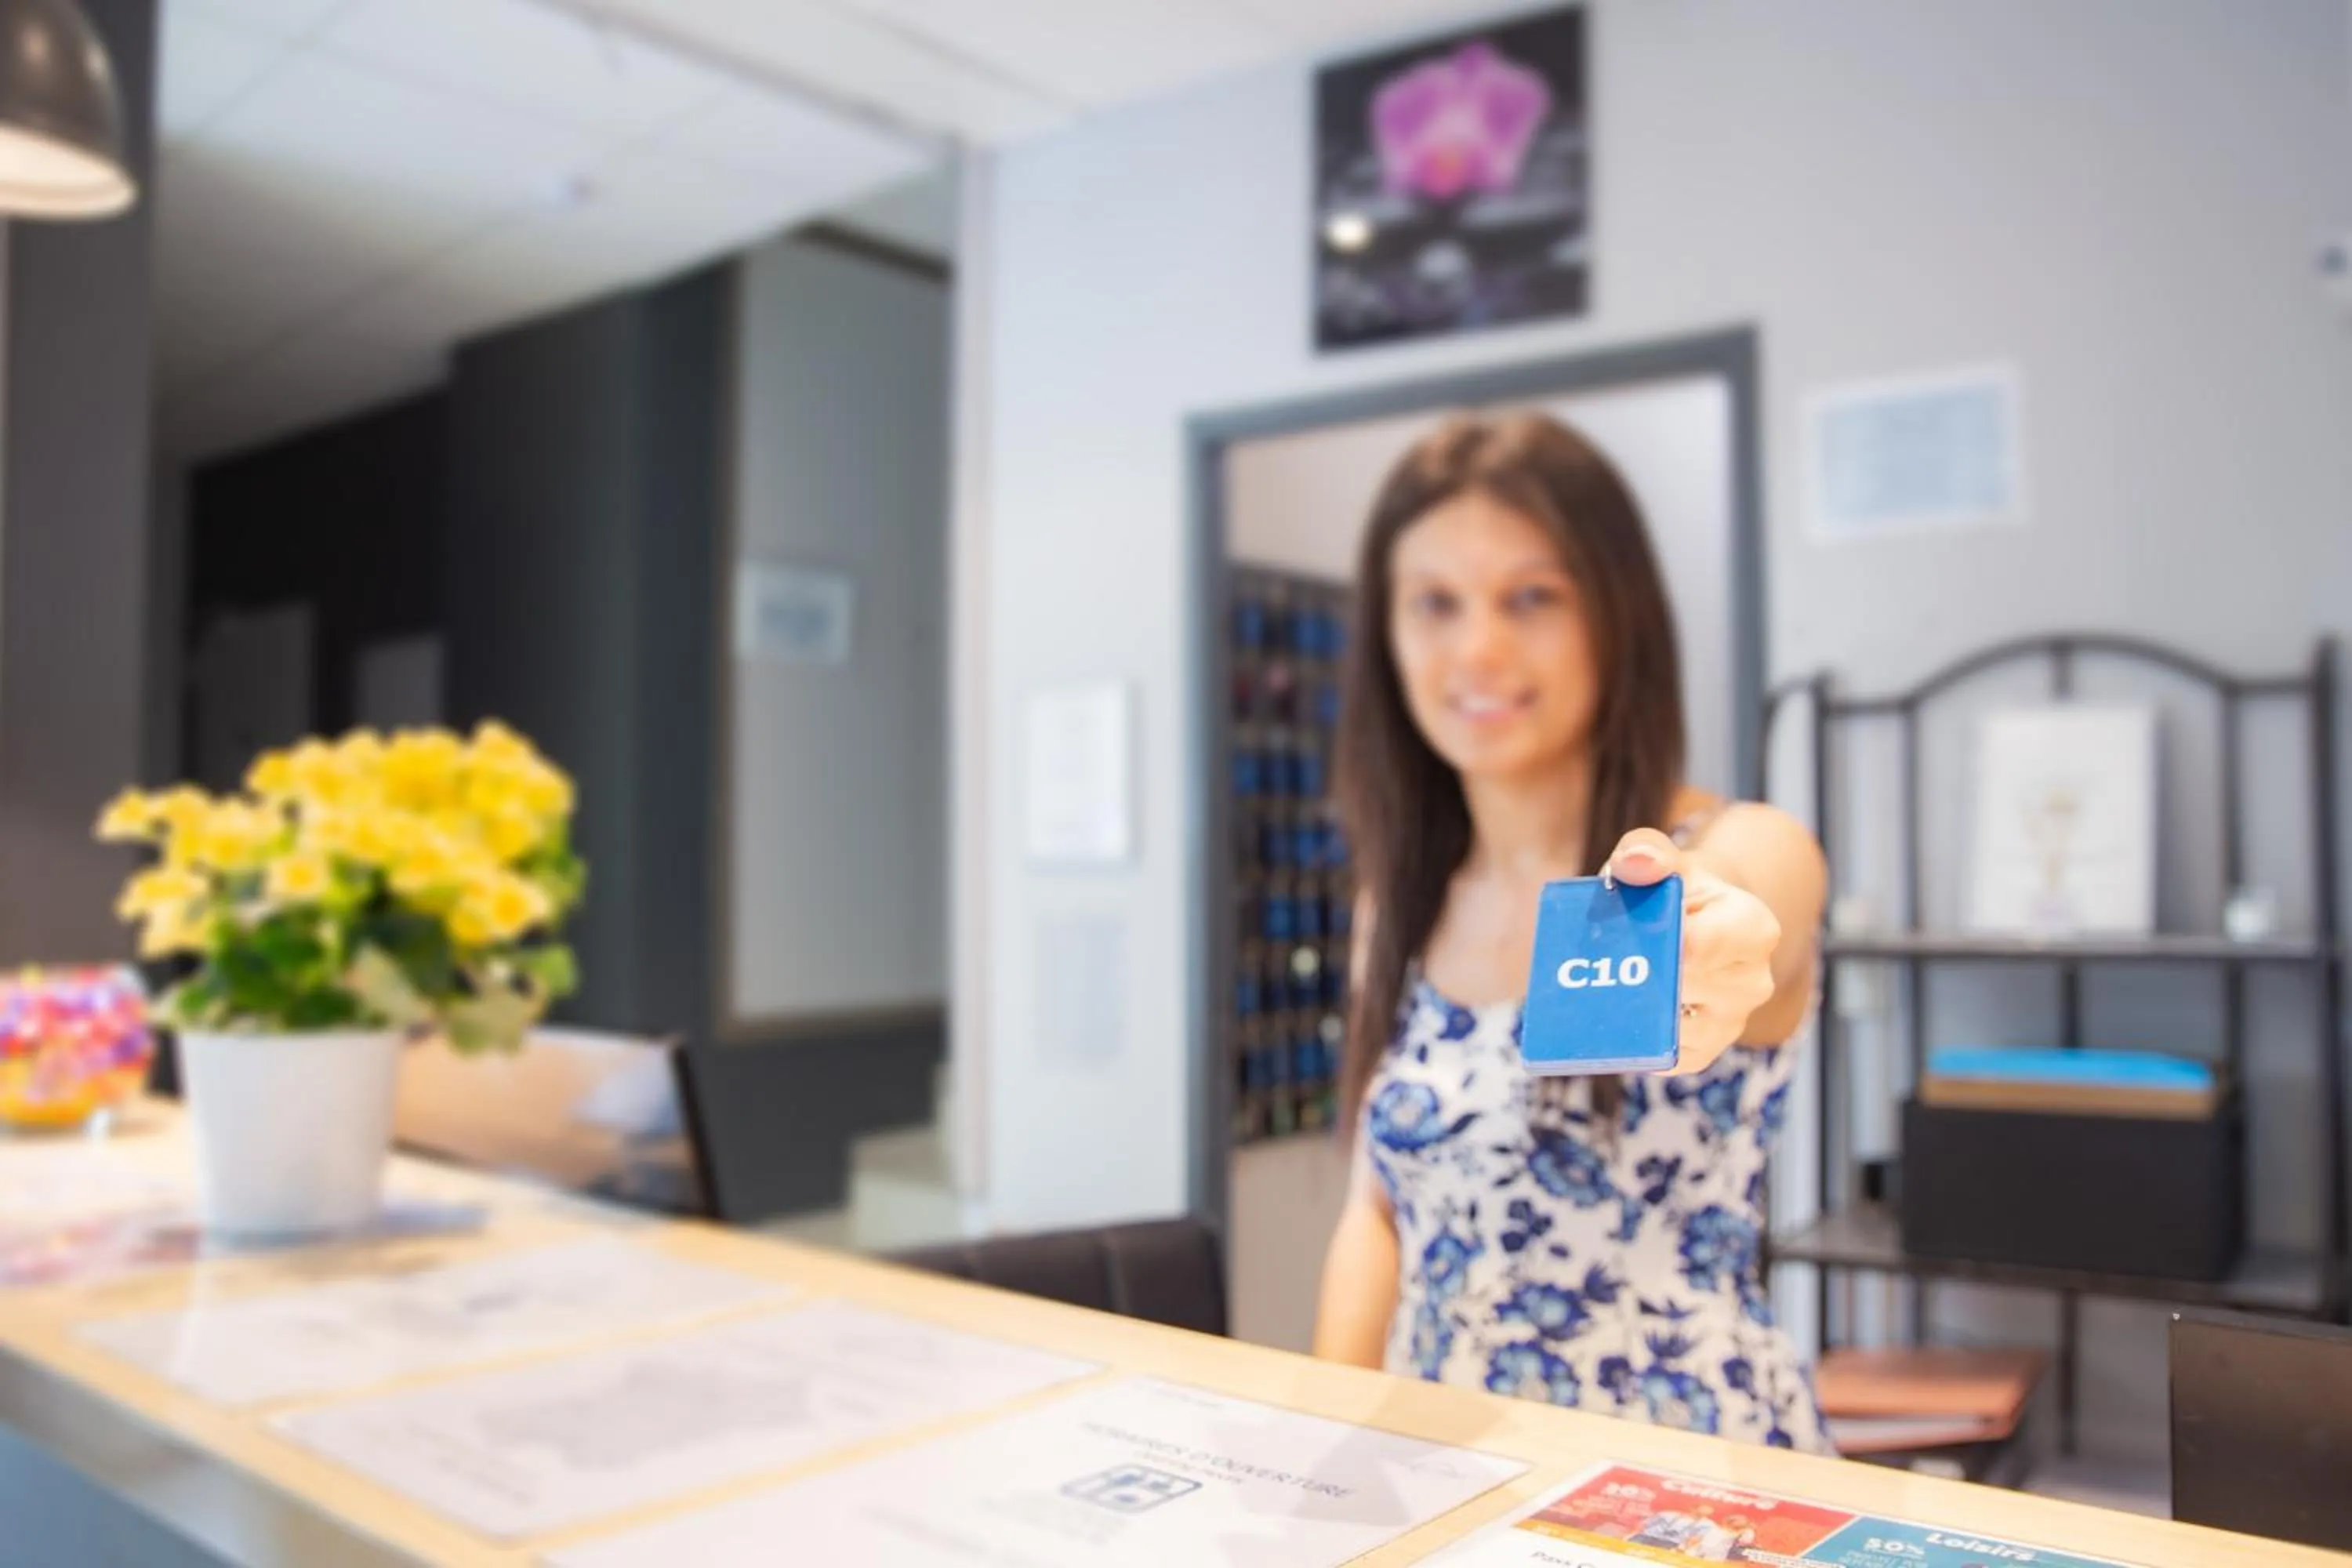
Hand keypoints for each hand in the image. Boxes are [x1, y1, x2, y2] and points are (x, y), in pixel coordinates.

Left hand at [1607, 827, 1780, 1075]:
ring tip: (1607, 978)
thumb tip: (1633, 863)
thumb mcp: (1666, 860)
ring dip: (1629, 1004)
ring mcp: (1730, 1023)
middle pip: (1676, 987)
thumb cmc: (1679, 889)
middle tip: (1607, 953)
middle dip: (1635, 970)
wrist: (1700, 926)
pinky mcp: (1703, 1054)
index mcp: (1754, 929)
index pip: (1697, 948)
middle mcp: (1752, 983)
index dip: (1655, 944)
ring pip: (1664, 1024)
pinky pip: (1658, 1055)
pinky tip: (1617, 1010)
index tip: (1630, 933)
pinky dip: (1631, 1036)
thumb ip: (1646, 852)